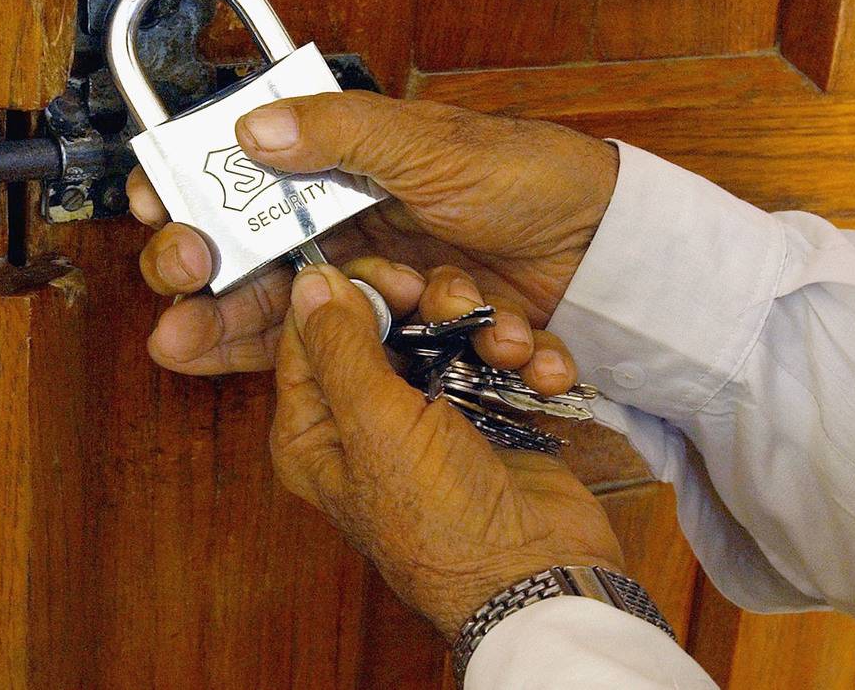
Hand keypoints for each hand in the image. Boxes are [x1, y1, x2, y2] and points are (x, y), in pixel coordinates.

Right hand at [127, 92, 618, 374]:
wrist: (605, 243)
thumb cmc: (524, 175)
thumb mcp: (432, 145)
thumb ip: (345, 134)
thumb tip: (253, 129)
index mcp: (344, 179)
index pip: (248, 195)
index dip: (196, 210)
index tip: (162, 223)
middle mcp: (353, 238)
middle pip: (261, 280)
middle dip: (217, 308)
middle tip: (178, 334)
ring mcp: (385, 294)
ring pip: (316, 334)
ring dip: (312, 345)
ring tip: (348, 326)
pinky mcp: (422, 339)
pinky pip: (395, 364)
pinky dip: (418, 365)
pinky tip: (462, 341)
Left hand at [275, 262, 622, 638]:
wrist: (539, 574)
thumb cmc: (441, 517)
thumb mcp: (377, 426)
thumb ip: (340, 347)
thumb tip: (308, 282)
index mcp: (317, 426)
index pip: (312, 330)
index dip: (351, 293)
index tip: (395, 280)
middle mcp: (369, 414)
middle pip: (386, 319)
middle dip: (430, 306)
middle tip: (458, 307)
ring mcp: (435, 411)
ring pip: (451, 330)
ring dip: (490, 330)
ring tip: (512, 352)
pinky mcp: (492, 411)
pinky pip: (501, 357)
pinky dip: (527, 359)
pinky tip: (545, 377)